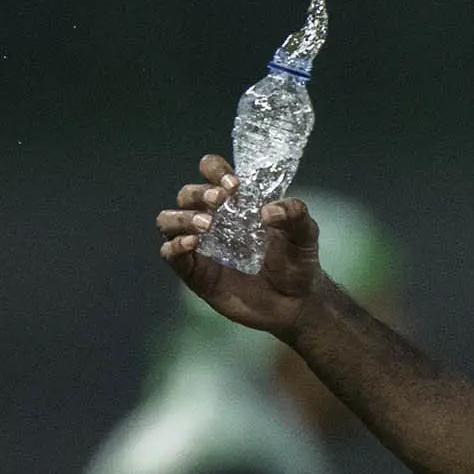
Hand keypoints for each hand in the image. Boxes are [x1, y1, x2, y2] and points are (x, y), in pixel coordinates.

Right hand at [156, 154, 326, 336]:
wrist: (295, 302)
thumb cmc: (297, 262)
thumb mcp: (305, 234)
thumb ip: (295, 214)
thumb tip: (269, 211)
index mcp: (236, 202)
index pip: (212, 172)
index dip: (215, 170)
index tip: (234, 184)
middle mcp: (213, 219)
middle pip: (187, 194)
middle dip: (199, 193)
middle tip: (221, 201)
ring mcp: (201, 245)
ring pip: (168, 220)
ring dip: (182, 217)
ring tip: (207, 224)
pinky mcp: (195, 272)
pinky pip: (169, 253)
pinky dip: (176, 246)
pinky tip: (194, 244)